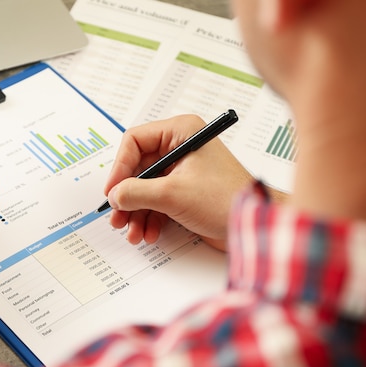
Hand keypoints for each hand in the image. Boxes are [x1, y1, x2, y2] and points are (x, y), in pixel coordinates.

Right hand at [104, 114, 252, 250]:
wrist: (253, 225)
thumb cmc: (226, 199)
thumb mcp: (172, 194)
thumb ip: (136, 192)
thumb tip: (114, 195)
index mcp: (181, 132)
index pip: (135, 141)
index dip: (119, 167)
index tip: (112, 191)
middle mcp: (180, 148)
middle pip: (137, 169)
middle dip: (127, 197)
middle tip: (117, 217)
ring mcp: (182, 171)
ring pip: (145, 189)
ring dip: (136, 212)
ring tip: (133, 233)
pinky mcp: (185, 191)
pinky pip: (156, 201)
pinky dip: (149, 218)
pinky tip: (149, 234)